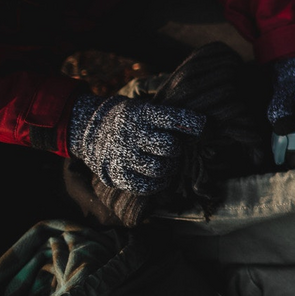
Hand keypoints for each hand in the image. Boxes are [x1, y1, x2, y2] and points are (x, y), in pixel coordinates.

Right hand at [68, 94, 205, 194]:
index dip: (191, 123)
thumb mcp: (144, 109)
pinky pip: (145, 186)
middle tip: (174, 150)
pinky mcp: (116, 174)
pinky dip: (158, 184)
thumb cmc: (131, 121)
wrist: (91, 131)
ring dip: (170, 169)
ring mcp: (122, 155)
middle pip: (169, 147)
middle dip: (177, 150)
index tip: (203, 125)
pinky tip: (159, 178)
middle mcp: (131, 134)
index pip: (171, 118)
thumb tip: (201, 128)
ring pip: (159, 169)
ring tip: (168, 164)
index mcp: (141, 114)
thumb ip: (167, 119)